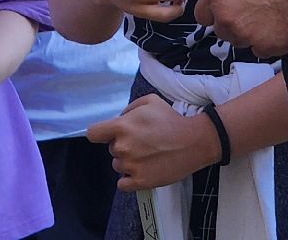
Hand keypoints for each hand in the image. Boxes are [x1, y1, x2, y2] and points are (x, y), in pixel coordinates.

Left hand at [86, 94, 219, 191]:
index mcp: (121, 127)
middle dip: (123, 146)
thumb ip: (128, 109)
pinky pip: (123, 184)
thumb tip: (119, 120)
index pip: (93, 134)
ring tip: (147, 156)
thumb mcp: (149, 101)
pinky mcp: (141, 182)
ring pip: (118, 166)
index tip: (109, 135)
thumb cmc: (172, 119)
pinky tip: (142, 171)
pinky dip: (130, 180)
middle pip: (111, 150)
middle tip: (142, 143)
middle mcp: (122, 148)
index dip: (100, 134)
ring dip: (128, 163)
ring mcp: (131, 167)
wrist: (194, 141)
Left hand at [197, 0, 287, 57]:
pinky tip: (278, 24)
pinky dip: (267, 41)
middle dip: (231, 21)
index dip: (213, 8)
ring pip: (240, 41)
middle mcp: (227, 20)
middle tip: (249, 6)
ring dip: (248, 32)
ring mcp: (248, 36)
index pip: (201, 15)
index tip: (226, 2)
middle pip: (221, 29)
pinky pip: (262, 49)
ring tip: (265, 14)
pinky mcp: (270, 47)